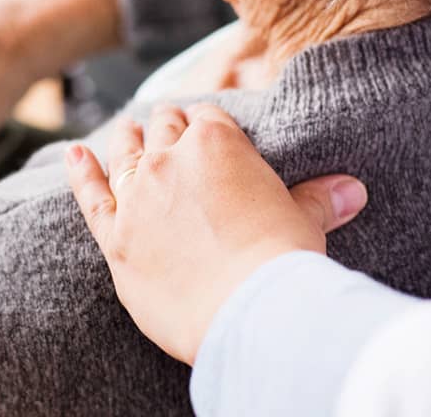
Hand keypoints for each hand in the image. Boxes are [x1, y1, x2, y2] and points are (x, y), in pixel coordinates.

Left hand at [64, 104, 367, 364]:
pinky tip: (76, 155)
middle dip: (170, 126)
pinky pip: (90, 195)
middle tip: (172, 126)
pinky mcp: (115, 237)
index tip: (210, 131)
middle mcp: (170, 160)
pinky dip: (81, 172)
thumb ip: (319, 199)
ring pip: (127, 153)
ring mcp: (138, 196)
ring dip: (129, 139)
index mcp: (218, 143)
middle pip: (165, 129)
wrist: (248, 310)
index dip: (210, 125)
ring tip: (129, 130)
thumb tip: (354, 189)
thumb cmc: (282, 262)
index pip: (208, 120)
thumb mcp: (304, 222)